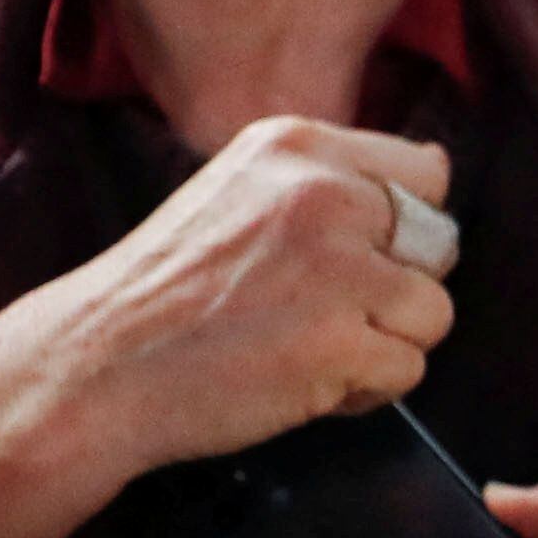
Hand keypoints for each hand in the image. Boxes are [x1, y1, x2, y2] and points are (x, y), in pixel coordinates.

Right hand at [0, 120, 463, 537]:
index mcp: (299, 146)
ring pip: (433, 312)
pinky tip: (303, 383)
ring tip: (310, 350)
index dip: (403, 229)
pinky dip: (364, 391)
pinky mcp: (340, 342)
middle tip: (317, 313)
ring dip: (384, 345)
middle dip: (396, 290)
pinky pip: (407, 370)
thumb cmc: (164, 291)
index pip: (425, 173)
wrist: (98, 366)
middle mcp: (326, 194)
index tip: (350, 259)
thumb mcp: (238, 193)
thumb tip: (439, 174)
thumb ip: (325, 183)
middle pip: (439, 244)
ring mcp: (337, 269)